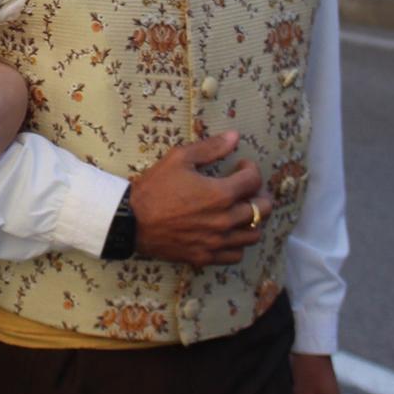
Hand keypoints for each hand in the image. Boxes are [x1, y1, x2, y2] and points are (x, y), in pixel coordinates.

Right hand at [129, 131, 265, 266]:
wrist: (131, 221)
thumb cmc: (154, 188)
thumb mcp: (179, 158)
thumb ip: (210, 147)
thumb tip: (235, 137)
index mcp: (221, 194)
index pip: (254, 180)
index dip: (251, 169)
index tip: (241, 166)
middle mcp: (225, 220)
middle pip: (262, 209)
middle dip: (259, 194)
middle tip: (246, 189)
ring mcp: (216, 242)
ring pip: (254, 235)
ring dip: (252, 221)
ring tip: (240, 211)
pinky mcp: (206, 256)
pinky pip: (236, 255)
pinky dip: (237, 243)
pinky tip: (227, 233)